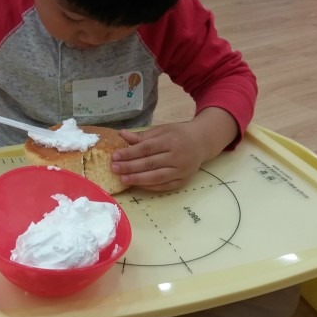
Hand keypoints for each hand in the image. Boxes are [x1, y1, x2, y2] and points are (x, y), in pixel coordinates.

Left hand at [111, 108, 238, 191]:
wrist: (202, 142)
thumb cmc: (179, 134)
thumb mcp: (162, 130)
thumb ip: (142, 136)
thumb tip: (121, 134)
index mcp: (171, 140)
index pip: (146, 149)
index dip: (129, 153)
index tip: (115, 156)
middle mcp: (177, 156)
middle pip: (149, 164)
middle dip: (130, 167)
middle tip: (114, 168)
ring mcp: (181, 170)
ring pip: (156, 177)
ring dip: (137, 179)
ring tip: (122, 179)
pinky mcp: (184, 181)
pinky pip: (164, 186)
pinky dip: (150, 186)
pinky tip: (137, 184)